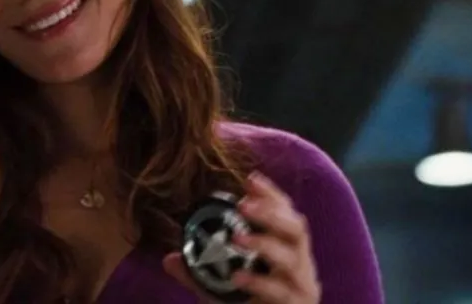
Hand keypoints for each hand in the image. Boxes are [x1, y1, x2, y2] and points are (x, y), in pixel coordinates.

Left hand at [162, 172, 320, 302]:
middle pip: (295, 229)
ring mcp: (302, 286)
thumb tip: (170, 258)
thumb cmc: (255, 303)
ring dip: (263, 243)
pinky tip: (237, 276)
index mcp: (288, 248)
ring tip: (236, 237)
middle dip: (270, 213)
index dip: (271, 195)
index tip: (250, 179)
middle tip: (243, 205)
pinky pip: (279, 292)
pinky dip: (258, 282)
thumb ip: (200, 271)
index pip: (286, 213)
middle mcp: (300, 263)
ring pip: (290, 259)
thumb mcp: (226, 283)